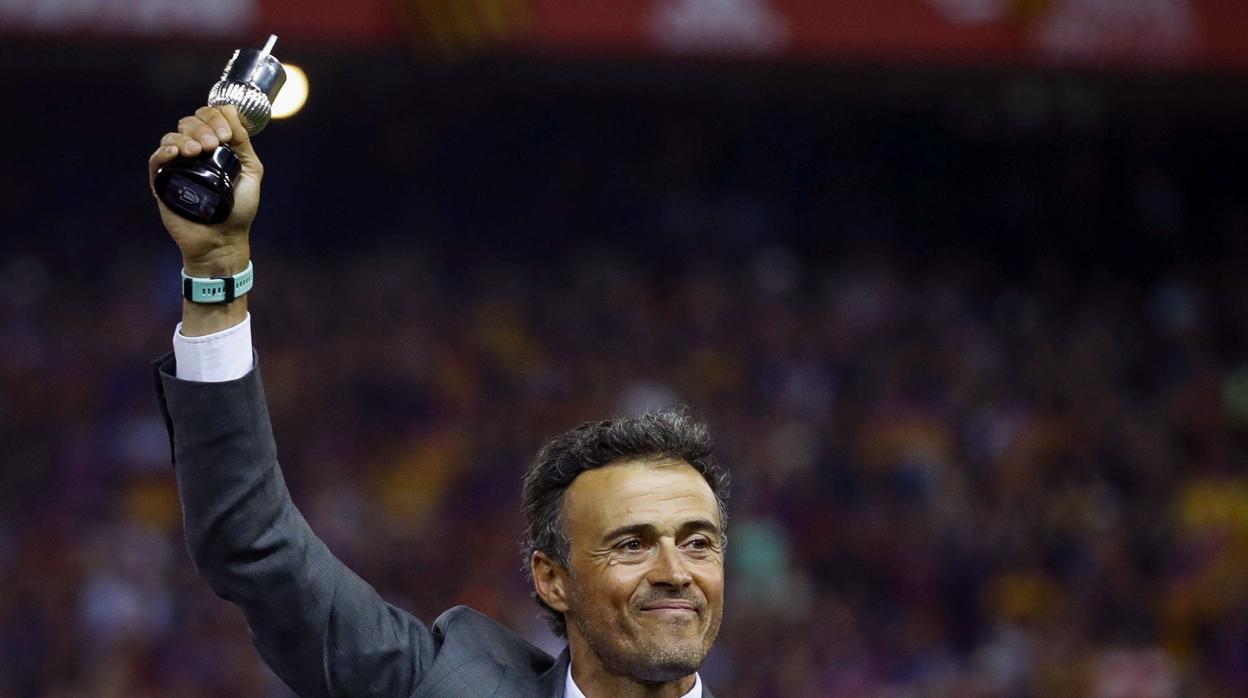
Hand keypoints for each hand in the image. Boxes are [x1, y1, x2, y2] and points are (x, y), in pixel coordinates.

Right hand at [148, 105, 261, 276]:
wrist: (224, 239)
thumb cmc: (239, 208)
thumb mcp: (251, 171)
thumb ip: (243, 142)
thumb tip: (233, 110)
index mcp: (215, 147)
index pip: (208, 117)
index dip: (216, 118)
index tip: (227, 135)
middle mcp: (195, 152)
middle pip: (189, 122)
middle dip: (203, 127)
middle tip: (215, 144)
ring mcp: (177, 165)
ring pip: (173, 136)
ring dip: (187, 138)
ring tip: (198, 151)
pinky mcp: (162, 181)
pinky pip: (156, 158)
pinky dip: (165, 151)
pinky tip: (176, 153)